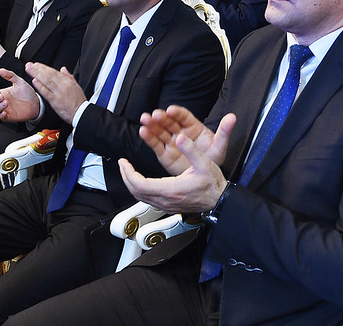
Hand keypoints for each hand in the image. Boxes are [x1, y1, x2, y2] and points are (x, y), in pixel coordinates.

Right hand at [0, 68, 40, 121]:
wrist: (37, 102)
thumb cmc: (27, 93)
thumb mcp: (19, 82)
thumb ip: (10, 76)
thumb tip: (1, 70)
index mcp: (3, 93)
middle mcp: (3, 101)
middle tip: (1, 97)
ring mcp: (6, 109)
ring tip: (5, 102)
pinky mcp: (11, 116)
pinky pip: (3, 118)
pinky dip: (2, 116)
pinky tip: (5, 112)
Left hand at [25, 62, 86, 123]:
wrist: (81, 113)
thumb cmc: (79, 101)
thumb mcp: (77, 86)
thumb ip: (69, 76)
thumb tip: (63, 69)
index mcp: (68, 82)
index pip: (54, 72)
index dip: (44, 67)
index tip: (37, 64)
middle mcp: (63, 86)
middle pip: (49, 75)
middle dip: (38, 69)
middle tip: (30, 65)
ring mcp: (59, 93)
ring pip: (47, 81)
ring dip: (37, 74)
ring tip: (29, 70)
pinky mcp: (55, 101)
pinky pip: (46, 92)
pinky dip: (40, 86)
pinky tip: (34, 81)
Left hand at [119, 108, 236, 211]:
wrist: (219, 200)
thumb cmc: (212, 184)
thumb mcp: (204, 163)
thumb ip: (191, 149)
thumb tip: (181, 138)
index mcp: (172, 188)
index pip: (140, 184)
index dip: (128, 173)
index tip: (124, 162)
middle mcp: (166, 199)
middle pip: (136, 191)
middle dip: (126, 176)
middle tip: (123, 164)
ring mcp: (166, 204)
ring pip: (140, 197)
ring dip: (131, 183)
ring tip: (128, 171)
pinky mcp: (168, 206)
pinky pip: (147, 199)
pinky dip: (139, 189)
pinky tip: (141, 181)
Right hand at [139, 105, 235, 174]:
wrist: (206, 178)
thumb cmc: (213, 159)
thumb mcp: (220, 145)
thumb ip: (224, 131)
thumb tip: (232, 118)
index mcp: (194, 127)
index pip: (184, 117)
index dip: (176, 112)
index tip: (170, 110)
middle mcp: (181, 133)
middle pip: (169, 122)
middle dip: (161, 117)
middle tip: (155, 115)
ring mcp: (172, 142)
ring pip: (160, 131)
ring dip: (152, 125)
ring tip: (145, 119)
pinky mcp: (165, 153)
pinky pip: (156, 144)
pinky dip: (149, 138)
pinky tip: (143, 131)